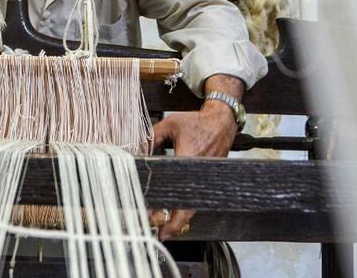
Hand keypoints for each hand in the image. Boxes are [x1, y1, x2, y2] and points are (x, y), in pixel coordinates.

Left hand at [150, 74, 242, 239]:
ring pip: (195, 205)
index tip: (153, 215)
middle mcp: (199, 172)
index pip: (175, 188)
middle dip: (175, 222)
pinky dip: (188, 208)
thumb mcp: (170, 124)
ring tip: (166, 228)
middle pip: (189, 206)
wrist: (221, 122)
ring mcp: (206, 178)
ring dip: (181, 217)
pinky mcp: (209, 179)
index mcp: (189, 158)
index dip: (165, 205)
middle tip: (162, 233)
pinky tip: (177, 213)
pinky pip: (199, 198)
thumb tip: (135, 150)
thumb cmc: (195, 122)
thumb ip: (151, 136)